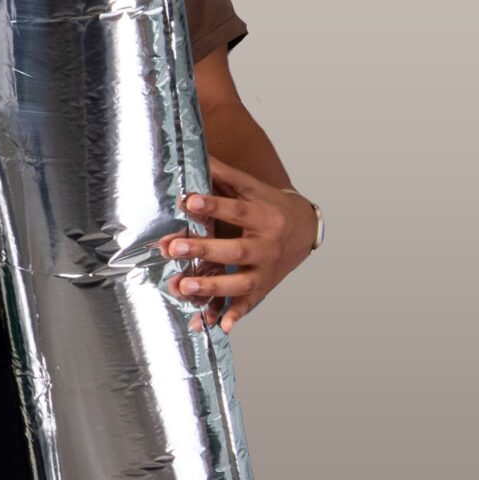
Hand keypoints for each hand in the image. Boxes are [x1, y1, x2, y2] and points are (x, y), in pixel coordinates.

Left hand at [158, 156, 317, 331]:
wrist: (305, 229)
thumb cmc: (269, 204)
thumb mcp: (251, 187)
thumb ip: (224, 174)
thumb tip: (196, 152)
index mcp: (264, 215)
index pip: (237, 209)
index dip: (213, 204)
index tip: (188, 200)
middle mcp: (267, 245)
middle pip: (236, 249)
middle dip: (204, 250)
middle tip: (173, 247)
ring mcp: (266, 270)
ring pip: (239, 282)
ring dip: (211, 287)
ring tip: (182, 286)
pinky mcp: (263, 288)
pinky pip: (247, 304)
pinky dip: (234, 316)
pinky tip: (218, 327)